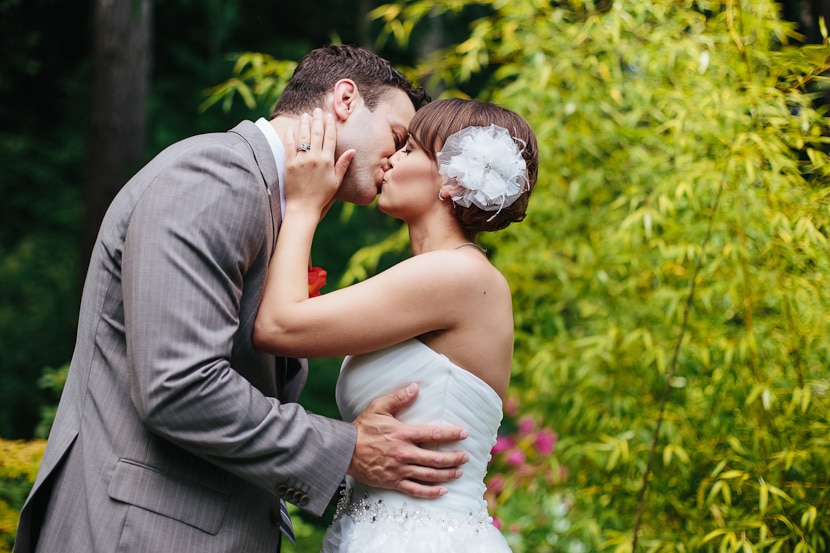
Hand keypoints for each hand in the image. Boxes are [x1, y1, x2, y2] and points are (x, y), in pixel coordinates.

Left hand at [284, 108, 354, 218]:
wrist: (304, 207)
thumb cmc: (322, 195)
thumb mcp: (336, 181)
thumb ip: (343, 164)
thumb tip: (352, 150)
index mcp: (327, 161)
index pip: (330, 138)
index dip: (330, 125)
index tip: (329, 116)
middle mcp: (315, 158)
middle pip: (316, 134)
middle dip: (317, 120)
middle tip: (317, 110)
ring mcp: (301, 160)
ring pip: (303, 137)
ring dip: (304, 124)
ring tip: (305, 115)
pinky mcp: (289, 164)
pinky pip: (289, 146)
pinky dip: (290, 136)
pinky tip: (291, 128)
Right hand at [347, 383, 469, 498]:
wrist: (344, 450)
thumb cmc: (363, 428)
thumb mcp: (379, 407)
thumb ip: (398, 397)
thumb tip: (416, 386)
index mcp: (403, 434)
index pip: (433, 434)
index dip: (451, 434)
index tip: (464, 434)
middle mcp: (404, 453)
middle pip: (436, 458)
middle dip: (454, 458)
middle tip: (466, 456)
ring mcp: (400, 470)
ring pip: (430, 475)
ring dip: (447, 474)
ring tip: (459, 472)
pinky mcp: (393, 482)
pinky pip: (416, 490)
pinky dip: (431, 492)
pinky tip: (443, 490)